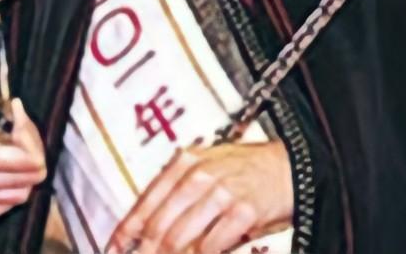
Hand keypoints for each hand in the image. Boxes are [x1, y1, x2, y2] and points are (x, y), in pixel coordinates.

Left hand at [108, 141, 291, 253]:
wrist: (289, 167)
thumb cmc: (244, 170)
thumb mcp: (207, 166)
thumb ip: (177, 190)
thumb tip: (146, 227)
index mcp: (186, 161)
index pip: (147, 200)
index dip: (127, 229)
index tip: (116, 247)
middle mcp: (200, 174)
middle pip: (160, 224)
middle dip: (147, 250)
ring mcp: (222, 193)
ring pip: (181, 238)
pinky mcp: (242, 212)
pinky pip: (210, 246)